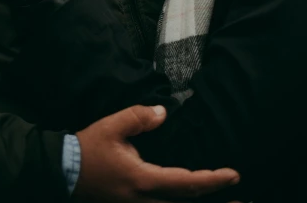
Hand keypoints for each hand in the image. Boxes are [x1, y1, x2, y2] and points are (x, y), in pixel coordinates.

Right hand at [73, 105, 240, 202]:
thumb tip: (165, 113)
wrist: (63, 171)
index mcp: (143, 180)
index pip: (186, 183)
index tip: (234, 175)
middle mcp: (144, 201)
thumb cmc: (88, 148)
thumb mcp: (112, 126)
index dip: (212, 180)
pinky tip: (188, 201)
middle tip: (243, 201)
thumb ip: (139, 117)